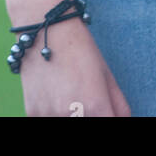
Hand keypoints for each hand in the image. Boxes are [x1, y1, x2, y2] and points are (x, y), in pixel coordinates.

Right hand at [18, 16, 132, 116]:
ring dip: (71, 115)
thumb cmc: (80, 49)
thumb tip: (123, 122)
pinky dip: (53, 112)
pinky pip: (47, 119)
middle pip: (87, 126)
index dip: (108, 117)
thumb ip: (119, 106)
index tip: (104, 111)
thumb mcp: (106, 75)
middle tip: (85, 96)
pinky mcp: (32, 113)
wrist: (45, 29)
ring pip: (67, 123)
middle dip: (91, 115)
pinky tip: (54, 93)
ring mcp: (49, 115)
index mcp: (96, 105)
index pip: (110, 125)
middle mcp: (72, 115)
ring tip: (67, 92)